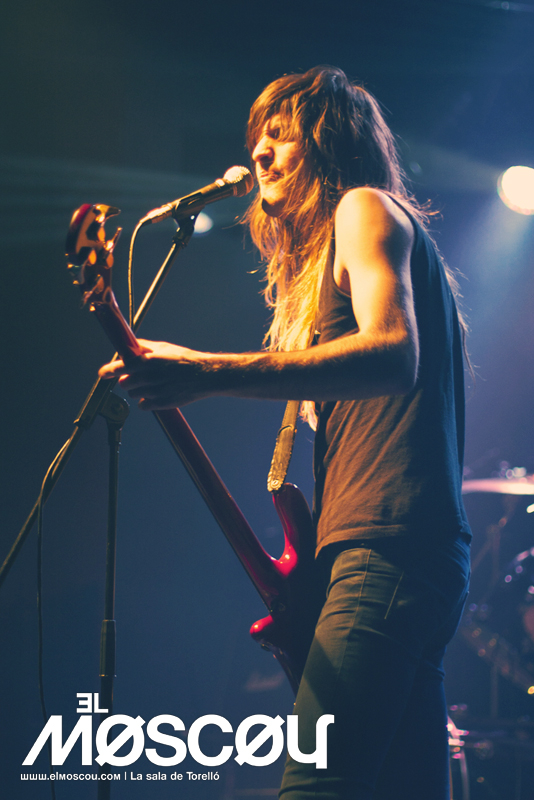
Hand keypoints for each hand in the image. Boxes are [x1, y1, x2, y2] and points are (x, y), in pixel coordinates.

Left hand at [98, 339, 216, 409]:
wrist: (204, 375)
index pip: (120, 367)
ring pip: (133, 394)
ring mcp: (154, 392)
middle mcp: (148, 377)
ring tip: (152, 384)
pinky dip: (145, 401)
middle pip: (124, 383)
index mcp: (147, 361)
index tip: (104, 374)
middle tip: (139, 376)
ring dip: (138, 390)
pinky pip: (143, 405)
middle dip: (128, 380)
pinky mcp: (160, 404)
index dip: (108, 371)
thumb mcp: (164, 347)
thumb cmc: (185, 359)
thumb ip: (144, 347)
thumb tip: (129, 346)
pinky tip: (155, 394)